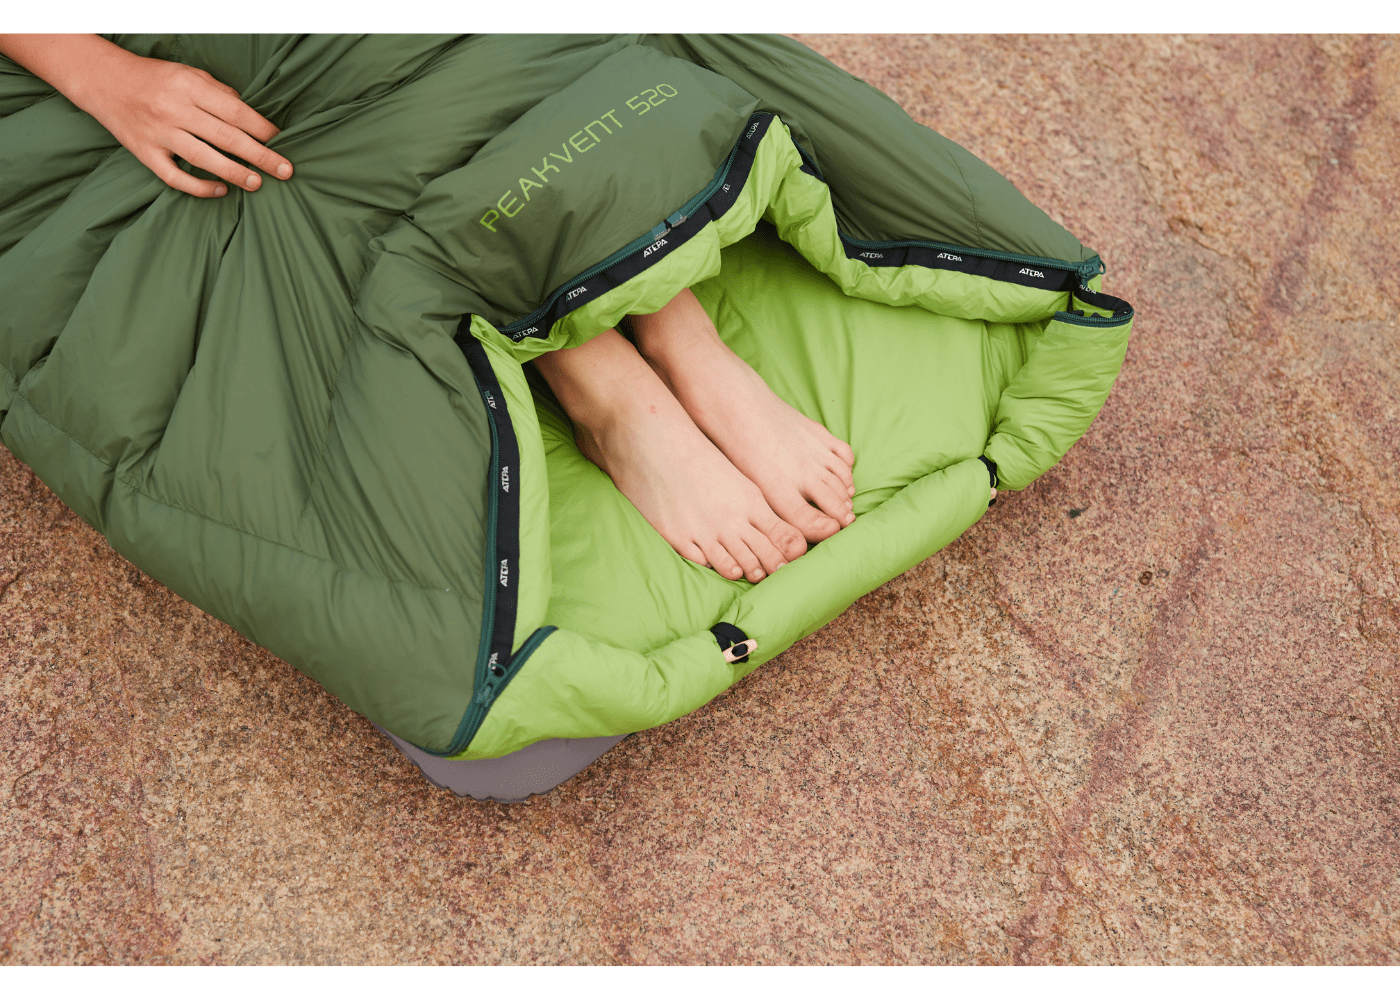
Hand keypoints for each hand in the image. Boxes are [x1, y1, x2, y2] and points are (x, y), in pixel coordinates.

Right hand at [0, 34, 292, 197]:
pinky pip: (175, 177)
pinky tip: (220, 190)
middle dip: (260, 156)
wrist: (103, 81)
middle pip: (226, 137)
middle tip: (285, 170)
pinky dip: (199, 187)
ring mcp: (158, 133)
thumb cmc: (155, 78)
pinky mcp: (145, 153)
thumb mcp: (189, 74)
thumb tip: (251, 117)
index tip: (281, 140)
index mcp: (189, 87)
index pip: (235, 111)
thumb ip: (219, 94)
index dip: (262, 128)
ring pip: (203, 159)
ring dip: (235, 173)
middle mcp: (174, 110)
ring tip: (258, 183)